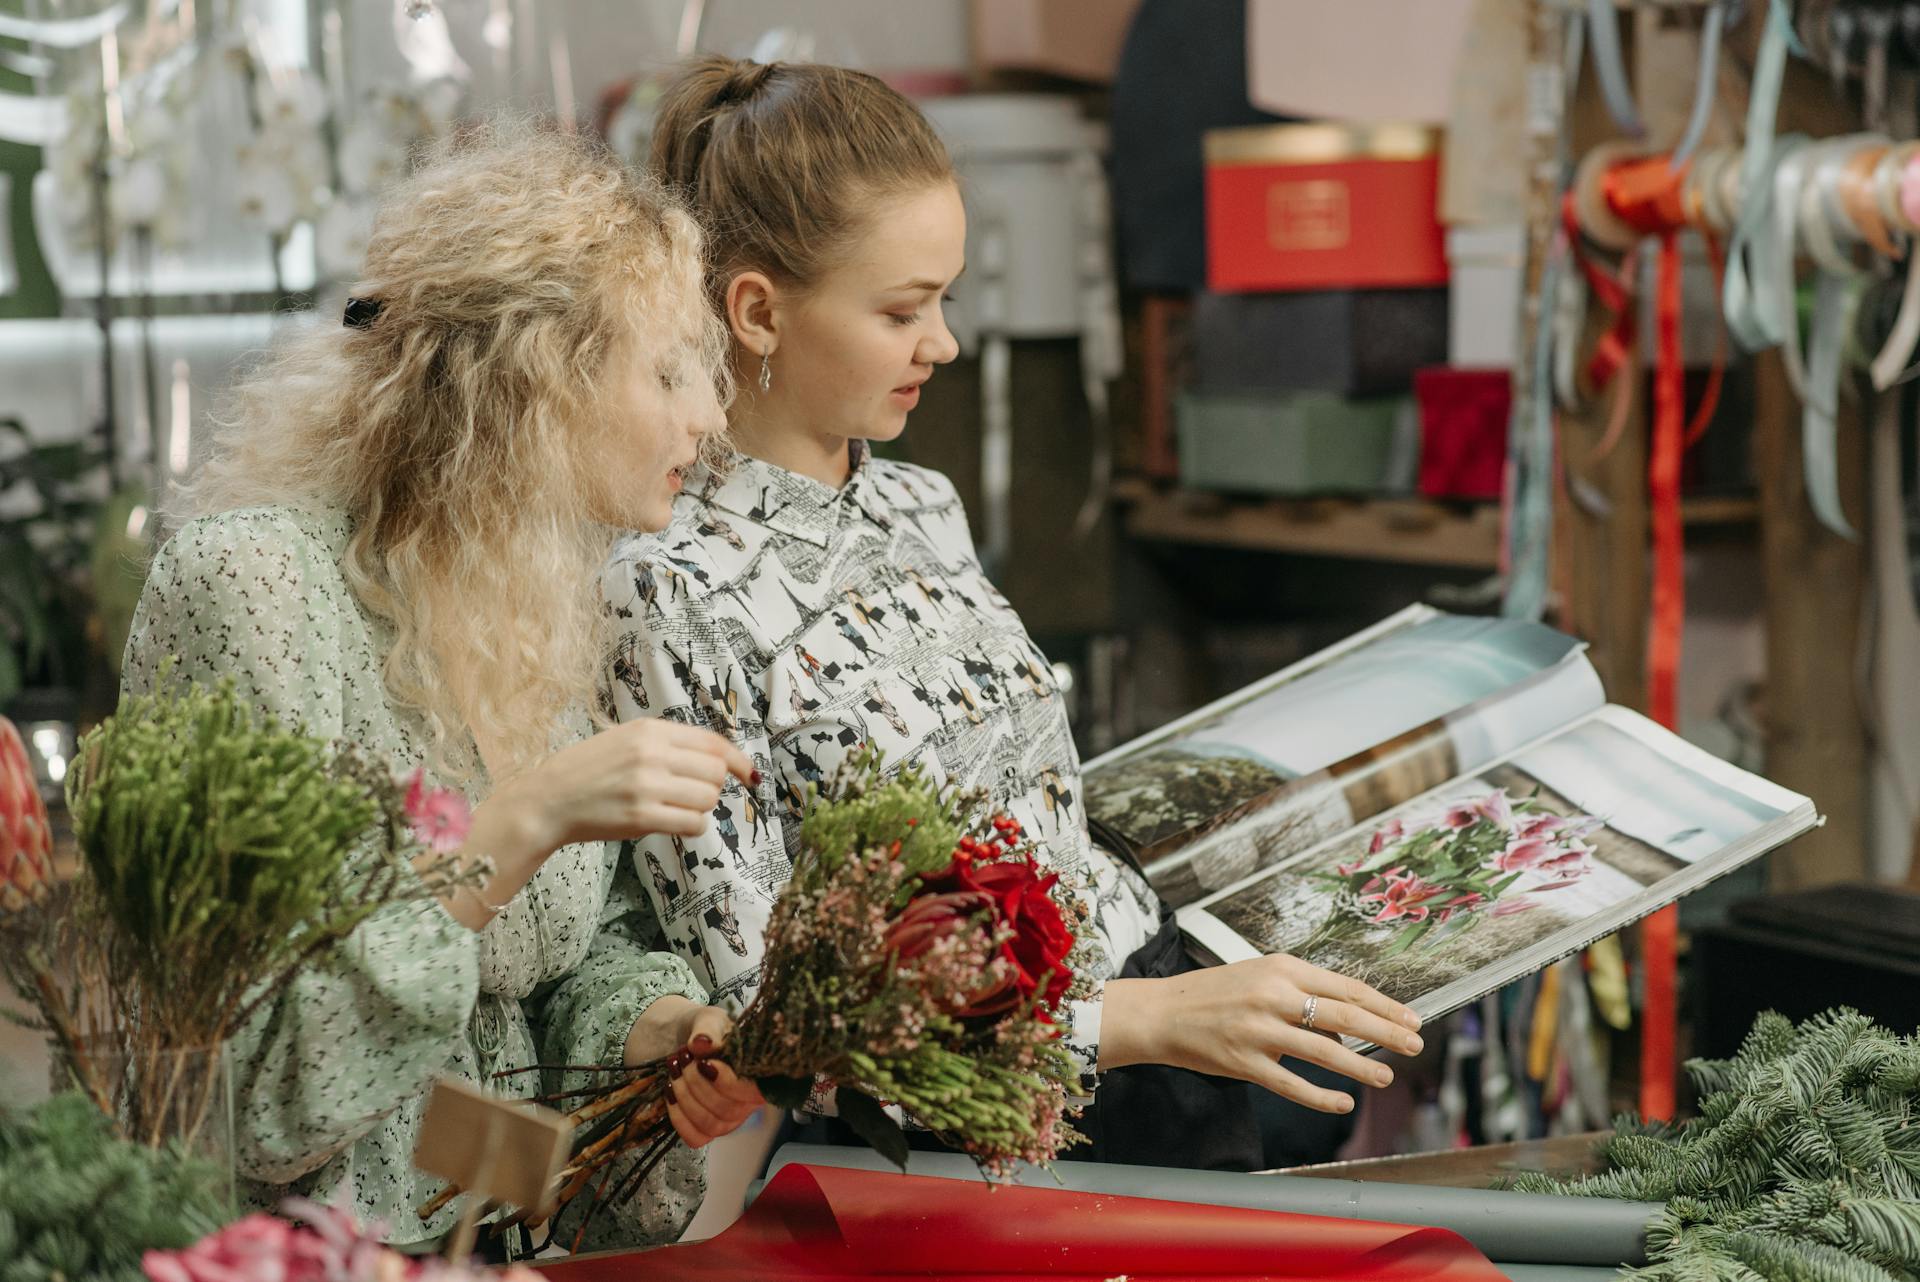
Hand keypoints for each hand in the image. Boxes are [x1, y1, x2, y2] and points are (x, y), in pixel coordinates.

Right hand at [508, 718, 755, 849]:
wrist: (550, 800)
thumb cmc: (589, 770)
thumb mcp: (627, 739)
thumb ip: (669, 744)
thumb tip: (719, 758)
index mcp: (650, 730)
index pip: (713, 742)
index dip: (738, 760)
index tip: (749, 774)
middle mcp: (652, 754)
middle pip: (716, 772)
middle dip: (713, 786)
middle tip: (692, 793)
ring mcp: (647, 786)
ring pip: (708, 799)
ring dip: (700, 807)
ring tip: (675, 807)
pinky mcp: (642, 817)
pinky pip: (693, 823)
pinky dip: (692, 826)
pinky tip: (673, 823)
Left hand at [663, 1006, 764, 1148]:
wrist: (676, 1036)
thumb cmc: (702, 1030)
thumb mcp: (708, 1019)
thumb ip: (707, 1028)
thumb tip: (702, 1043)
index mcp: (757, 1074)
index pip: (754, 1092)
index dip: (729, 1084)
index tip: (705, 1063)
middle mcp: (747, 1102)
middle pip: (728, 1110)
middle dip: (697, 1084)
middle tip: (682, 1058)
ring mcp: (726, 1120)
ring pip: (711, 1125)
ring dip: (685, 1098)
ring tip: (673, 1070)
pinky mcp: (704, 1130)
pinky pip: (696, 1138)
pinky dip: (679, 1118)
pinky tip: (670, 1094)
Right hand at [1102, 955, 1423, 1113]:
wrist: (1162, 1012)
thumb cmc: (1213, 993)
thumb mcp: (1259, 975)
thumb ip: (1300, 992)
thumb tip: (1348, 1022)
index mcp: (1281, 968)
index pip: (1345, 987)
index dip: (1383, 1004)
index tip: (1411, 1017)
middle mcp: (1273, 995)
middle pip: (1344, 1016)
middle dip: (1386, 1032)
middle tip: (1415, 1044)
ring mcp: (1258, 1030)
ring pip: (1324, 1051)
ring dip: (1362, 1067)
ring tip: (1387, 1077)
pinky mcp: (1243, 1062)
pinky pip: (1292, 1084)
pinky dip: (1322, 1096)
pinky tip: (1343, 1102)